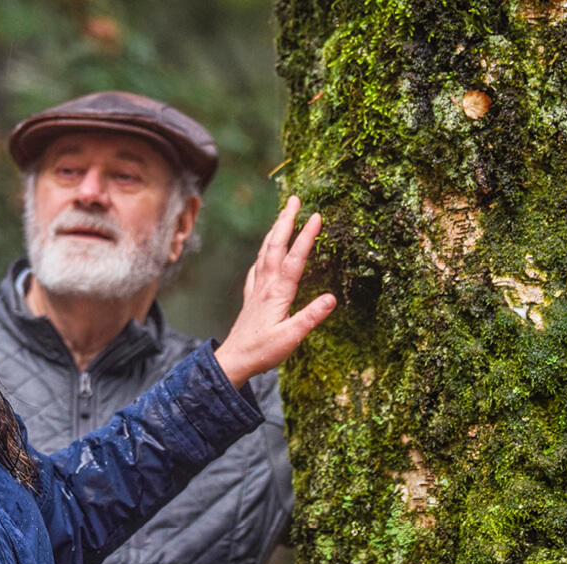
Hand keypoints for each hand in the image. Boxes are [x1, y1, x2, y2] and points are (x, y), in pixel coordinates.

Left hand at [214, 195, 336, 387]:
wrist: (234, 361)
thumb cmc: (262, 352)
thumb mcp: (291, 338)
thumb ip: (311, 318)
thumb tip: (332, 298)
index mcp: (277, 293)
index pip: (294, 259)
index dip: (306, 237)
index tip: (317, 215)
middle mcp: (265, 286)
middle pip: (275, 246)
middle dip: (286, 220)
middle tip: (295, 199)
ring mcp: (256, 289)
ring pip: (265, 252)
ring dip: (275, 231)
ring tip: (283, 214)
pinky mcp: (251, 296)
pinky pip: (257, 266)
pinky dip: (263, 251)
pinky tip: (264, 251)